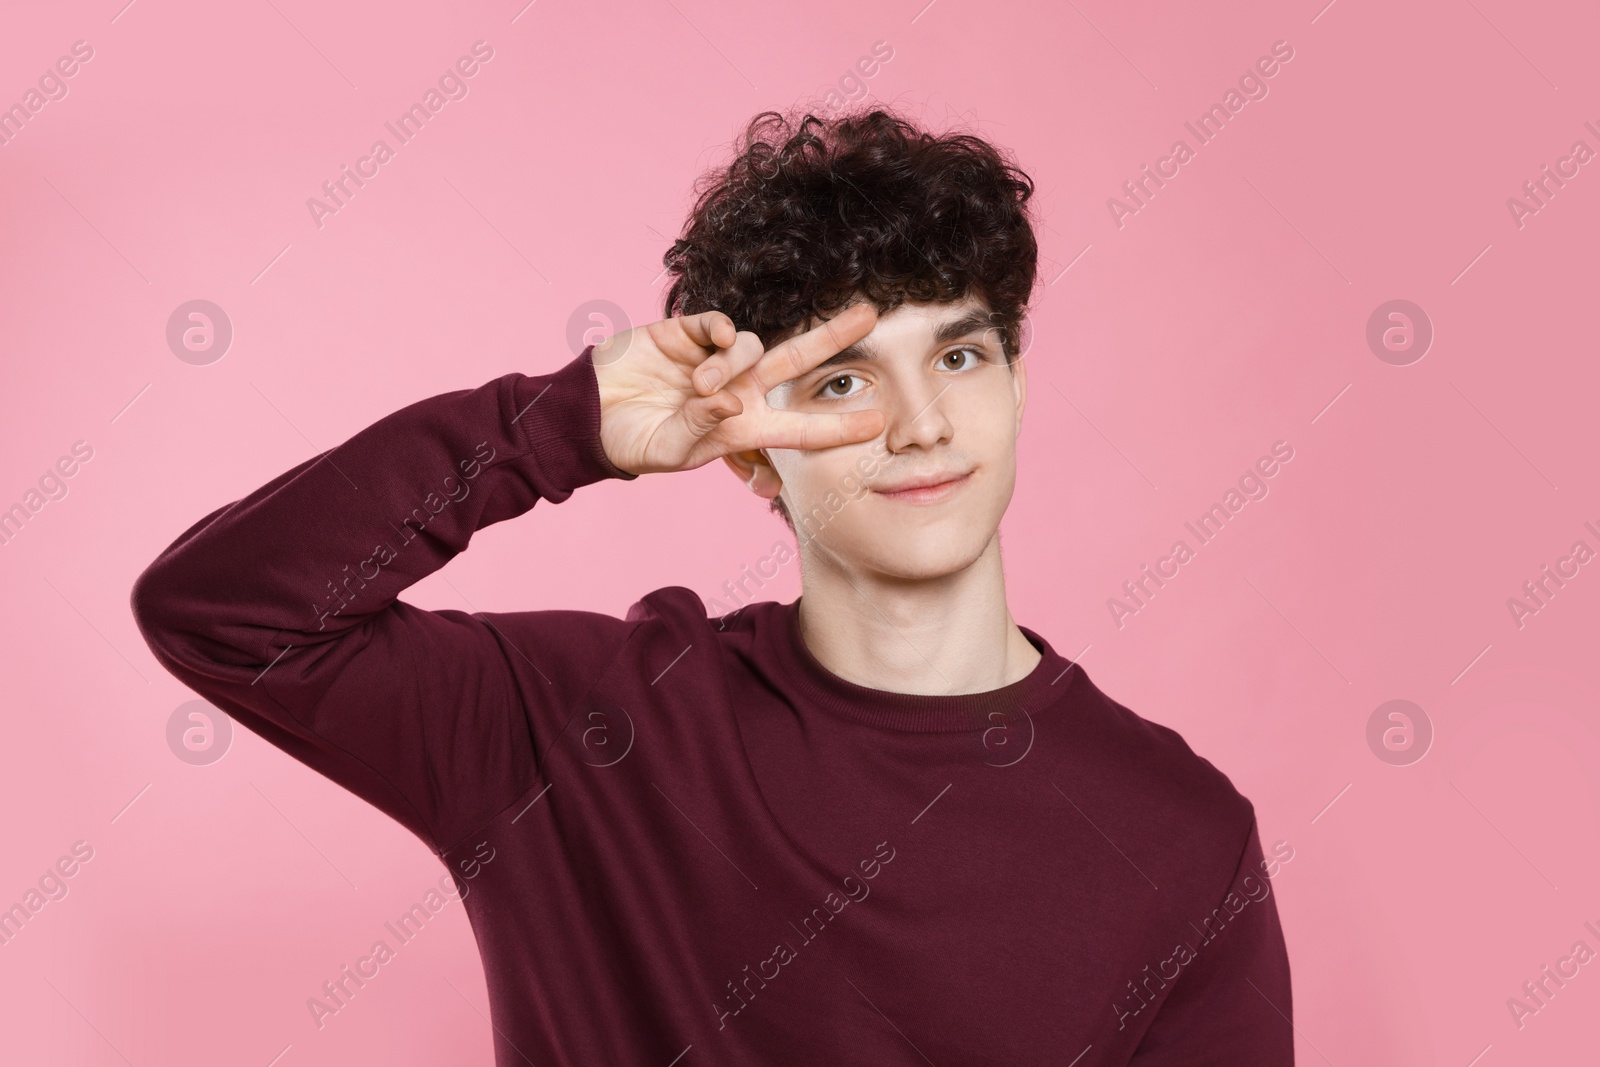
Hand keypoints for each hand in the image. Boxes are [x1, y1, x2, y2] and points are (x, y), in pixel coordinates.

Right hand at [590, 303, 885, 475]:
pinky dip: (722, 333)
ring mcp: (715, 358)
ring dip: (731, 365)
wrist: (590, 414)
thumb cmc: (634, 442)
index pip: (801, 427)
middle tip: (871, 314)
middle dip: (833, 337)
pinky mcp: (688, 333)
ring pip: (752, 346)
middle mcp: (738, 388)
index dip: (839, 427)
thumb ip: (703, 429)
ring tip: (699, 386)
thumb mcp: (670, 449)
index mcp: (743, 426)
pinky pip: (721, 324)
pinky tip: (710, 345)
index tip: (878, 424)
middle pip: (798, 360)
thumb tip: (730, 400)